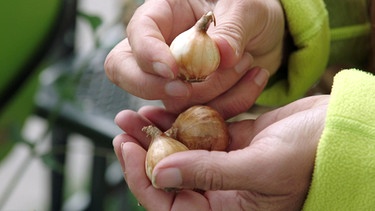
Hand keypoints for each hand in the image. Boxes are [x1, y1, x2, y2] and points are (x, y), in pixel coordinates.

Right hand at [105, 0, 283, 114]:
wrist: (263, 35)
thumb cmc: (248, 12)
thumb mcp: (245, 7)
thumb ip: (233, 27)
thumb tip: (221, 53)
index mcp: (164, 14)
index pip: (137, 32)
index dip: (147, 54)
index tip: (172, 70)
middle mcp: (160, 48)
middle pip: (126, 73)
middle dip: (153, 88)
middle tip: (186, 90)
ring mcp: (172, 78)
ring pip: (170, 100)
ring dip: (213, 91)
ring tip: (247, 62)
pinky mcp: (191, 100)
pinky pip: (199, 114)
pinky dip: (231, 104)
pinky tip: (255, 79)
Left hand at [113, 95, 328, 210]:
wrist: (338, 132)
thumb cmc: (309, 158)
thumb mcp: (259, 171)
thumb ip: (209, 174)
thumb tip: (162, 173)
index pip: (171, 204)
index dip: (144, 179)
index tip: (129, 149)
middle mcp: (221, 192)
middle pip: (170, 175)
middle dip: (144, 152)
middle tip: (123, 129)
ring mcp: (225, 164)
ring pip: (181, 152)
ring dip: (158, 134)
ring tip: (135, 115)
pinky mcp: (232, 141)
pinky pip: (199, 133)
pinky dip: (181, 121)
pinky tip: (164, 108)